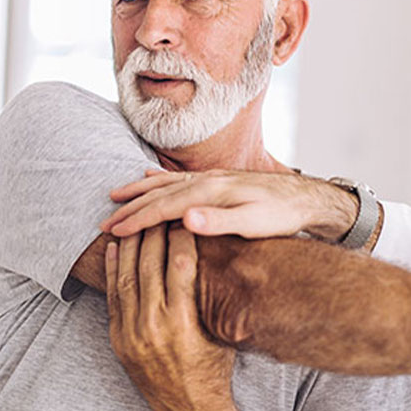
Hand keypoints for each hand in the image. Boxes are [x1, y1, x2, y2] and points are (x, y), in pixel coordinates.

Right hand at [100, 170, 358, 241]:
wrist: (307, 198)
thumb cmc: (282, 216)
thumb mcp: (254, 223)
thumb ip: (220, 222)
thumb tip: (186, 219)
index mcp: (211, 192)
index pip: (164, 207)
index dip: (136, 220)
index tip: (112, 232)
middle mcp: (208, 181)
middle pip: (160, 193)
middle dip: (130, 207)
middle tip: (103, 221)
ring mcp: (213, 178)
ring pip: (167, 182)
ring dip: (139, 191)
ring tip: (115, 196)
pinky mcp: (220, 180)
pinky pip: (180, 178)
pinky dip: (159, 179)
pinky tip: (150, 178)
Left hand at [106, 223, 254, 410]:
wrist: (190, 410)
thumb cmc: (214, 369)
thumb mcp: (221, 332)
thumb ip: (212, 297)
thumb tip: (220, 257)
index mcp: (183, 321)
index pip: (180, 263)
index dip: (182, 235)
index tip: (185, 215)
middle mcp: (153, 325)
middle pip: (150, 264)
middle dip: (154, 232)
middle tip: (159, 209)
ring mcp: (131, 333)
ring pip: (126, 276)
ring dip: (130, 245)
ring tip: (135, 220)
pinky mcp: (118, 340)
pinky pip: (112, 297)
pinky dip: (112, 270)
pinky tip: (114, 248)